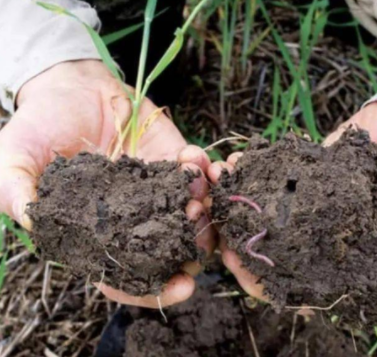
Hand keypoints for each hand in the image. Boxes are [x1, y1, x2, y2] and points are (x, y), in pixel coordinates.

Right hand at [0, 60, 214, 307]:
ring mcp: (155, 190)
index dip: (152, 288)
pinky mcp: (171, 160)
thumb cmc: (40, 124)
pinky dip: (205, 172)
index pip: (126, 274)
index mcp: (96, 232)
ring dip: (203, 212)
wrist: (70, 85)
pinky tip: (198, 164)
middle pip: (170, 249)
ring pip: (191, 216)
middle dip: (189, 246)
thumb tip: (35, 225)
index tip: (182, 287)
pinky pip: (197, 174)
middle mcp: (131, 218)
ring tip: (199, 200)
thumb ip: (16, 191)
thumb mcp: (13, 157)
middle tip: (193, 228)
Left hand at [208, 99, 376, 300]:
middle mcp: (343, 228)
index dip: (291, 285)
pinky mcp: (311, 173)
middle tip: (220, 237)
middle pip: (291, 254)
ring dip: (245, 210)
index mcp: (375, 244)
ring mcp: (323, 201)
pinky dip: (256, 174)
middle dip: (252, 249)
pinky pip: (279, 177)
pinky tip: (233, 166)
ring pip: (278, 217)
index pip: (328, 279)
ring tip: (217, 197)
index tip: (253, 276)